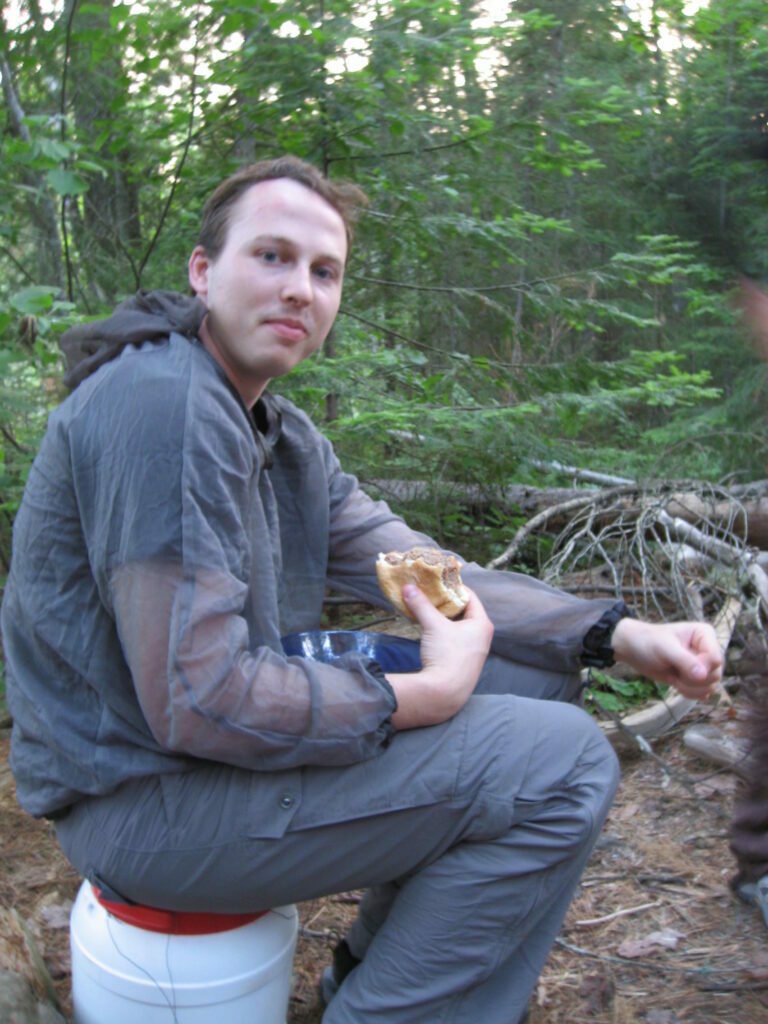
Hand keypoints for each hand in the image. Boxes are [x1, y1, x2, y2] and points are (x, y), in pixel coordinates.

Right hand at [387, 585, 493, 728]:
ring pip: (459, 627)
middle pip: (464, 612)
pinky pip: (456, 640)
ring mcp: (475, 652)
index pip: (470, 597)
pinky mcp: (465, 663)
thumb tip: (408, 587)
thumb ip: (421, 604)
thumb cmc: (446, 655)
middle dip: (446, 604)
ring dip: (444, 619)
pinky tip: (430, 632)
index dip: (453, 588)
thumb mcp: (432, 625)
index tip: (438, 583)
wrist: (444, 693)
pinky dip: (444, 633)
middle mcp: (483, 637)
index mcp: (482, 624)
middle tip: (430, 595)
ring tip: (427, 611)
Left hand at [610, 618, 722, 698]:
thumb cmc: (648, 642)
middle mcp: (708, 649)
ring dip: (690, 688)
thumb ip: (684, 661)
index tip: (678, 664)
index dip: (700, 668)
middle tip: (673, 671)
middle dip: (692, 679)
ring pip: (711, 686)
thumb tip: (703, 676)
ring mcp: (703, 664)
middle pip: (716, 675)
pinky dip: (689, 693)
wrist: (634, 649)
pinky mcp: (696, 677)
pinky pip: (704, 692)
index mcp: (704, 634)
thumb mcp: (664, 649)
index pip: (716, 659)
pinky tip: (675, 683)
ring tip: (673, 677)